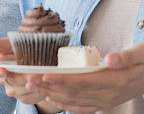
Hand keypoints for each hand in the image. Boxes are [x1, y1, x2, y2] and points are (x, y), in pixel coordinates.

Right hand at [0, 38, 47, 105]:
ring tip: (42, 79)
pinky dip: (38, 92)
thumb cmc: (24, 49)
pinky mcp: (24, 97)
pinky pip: (30, 98)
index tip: (3, 70)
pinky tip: (45, 85)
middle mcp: (3, 80)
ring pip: (20, 92)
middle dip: (22, 78)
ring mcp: (13, 90)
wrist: (42, 60)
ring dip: (31, 86)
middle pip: (10, 82)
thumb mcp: (14, 45)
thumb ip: (3, 45)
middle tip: (33, 75)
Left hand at [26, 43, 143, 111]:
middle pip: (73, 91)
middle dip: (48, 86)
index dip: (62, 79)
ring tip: (32, 86)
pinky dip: (66, 105)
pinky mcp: (105, 102)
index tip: (44, 75)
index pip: (83, 81)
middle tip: (28, 80)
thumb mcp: (141, 54)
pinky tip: (52, 100)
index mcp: (115, 81)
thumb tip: (110, 59)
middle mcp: (109, 95)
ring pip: (74, 99)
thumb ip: (126, 56)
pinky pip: (83, 107)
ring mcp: (107, 101)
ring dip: (51, 94)